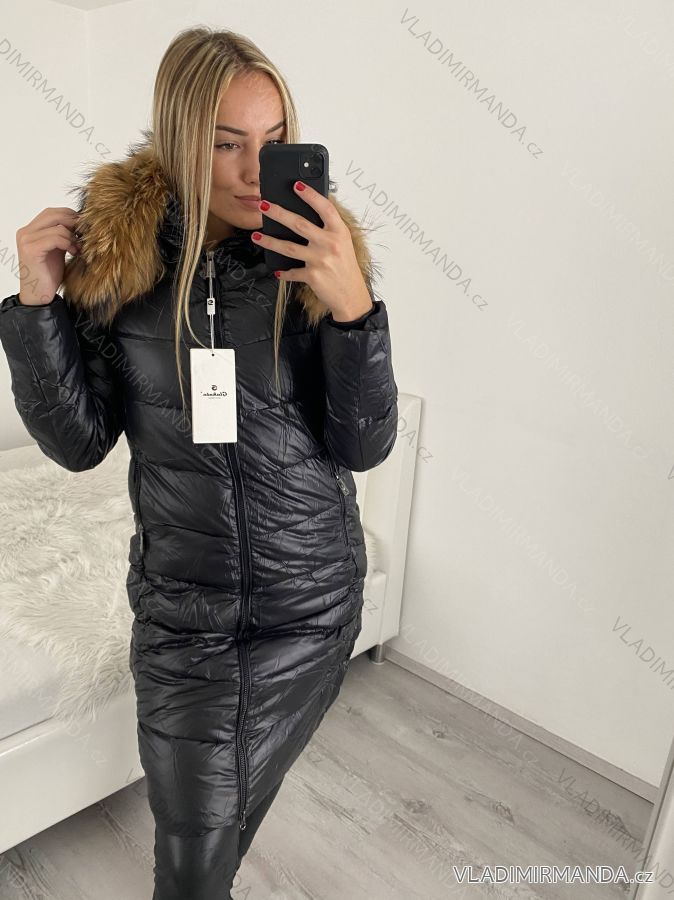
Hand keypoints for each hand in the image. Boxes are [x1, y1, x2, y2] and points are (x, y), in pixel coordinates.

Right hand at [16, 207, 81, 305]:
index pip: (53, 212)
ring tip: (80, 249)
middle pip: (55, 214)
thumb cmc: (49, 275)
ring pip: (57, 226)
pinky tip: (74, 252)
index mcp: (31, 230)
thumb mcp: (59, 250)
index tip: (84, 228)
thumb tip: (81, 223)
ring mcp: (26, 240)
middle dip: (74, 223)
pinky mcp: (31, 249)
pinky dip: (68, 243)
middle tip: (86, 235)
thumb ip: (63, 236)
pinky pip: (55, 238)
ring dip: (73, 237)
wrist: (40, 295)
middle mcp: (25, 232)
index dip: (71, 216)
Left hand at [252, 182, 373, 320]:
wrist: (351, 295)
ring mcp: (320, 260)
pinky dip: (284, 272)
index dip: (311, 195)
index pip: (325, 208)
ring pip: (289, 247)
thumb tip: (306, 215)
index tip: (297, 185)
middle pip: (299, 224)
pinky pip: (292, 272)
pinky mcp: (312, 276)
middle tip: (263, 205)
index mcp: (339, 232)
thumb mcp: (344, 244)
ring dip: (270, 241)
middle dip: (278, 213)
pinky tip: (277, 270)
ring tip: (257, 236)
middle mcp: (330, 244)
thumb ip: (329, 229)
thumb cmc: (346, 268)